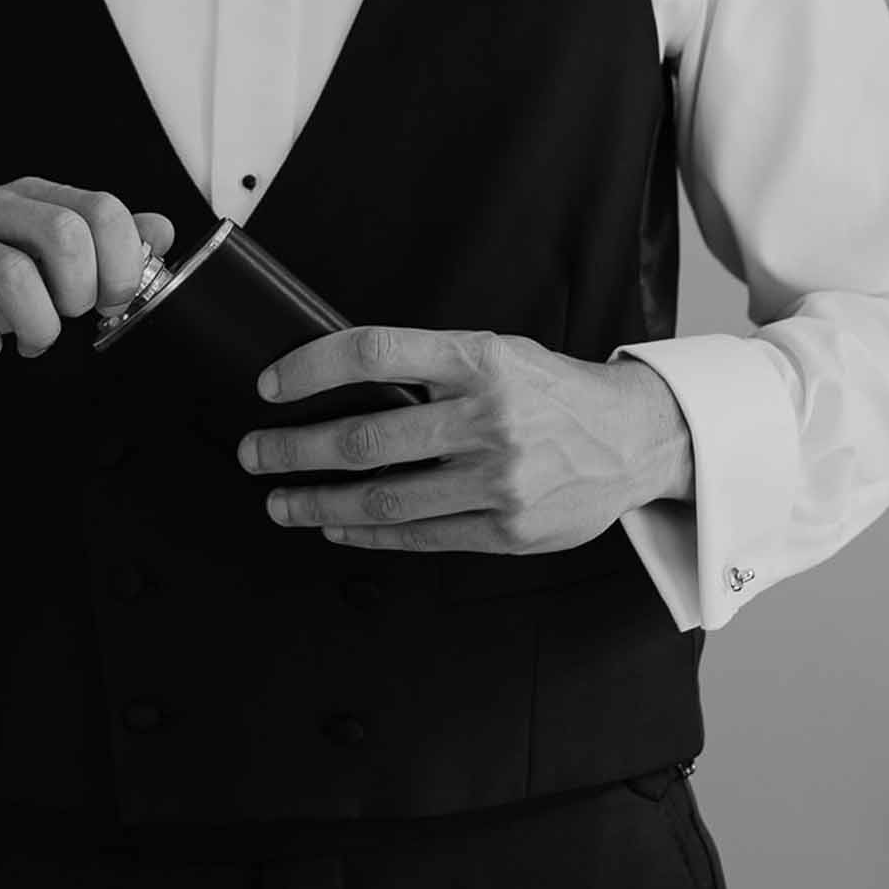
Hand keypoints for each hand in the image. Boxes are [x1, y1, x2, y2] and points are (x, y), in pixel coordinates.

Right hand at [0, 179, 175, 366]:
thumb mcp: (29, 246)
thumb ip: (95, 240)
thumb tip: (162, 231)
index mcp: (25, 196)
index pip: (99, 209)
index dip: (122, 262)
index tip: (113, 300)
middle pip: (61, 234)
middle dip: (81, 292)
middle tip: (72, 318)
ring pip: (11, 275)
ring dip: (38, 324)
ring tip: (34, 339)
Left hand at [236, 326, 691, 554]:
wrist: (635, 439)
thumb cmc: (552, 392)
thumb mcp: (497, 354)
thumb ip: (431, 368)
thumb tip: (340, 380)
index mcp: (480, 359)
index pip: (375, 352)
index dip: (311, 367)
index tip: (270, 385)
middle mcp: (488, 418)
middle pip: (364, 436)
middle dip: (293, 448)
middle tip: (253, 454)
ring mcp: (498, 479)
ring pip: (383, 497)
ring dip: (317, 502)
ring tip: (280, 500)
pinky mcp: (507, 529)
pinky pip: (419, 536)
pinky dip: (366, 532)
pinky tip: (336, 524)